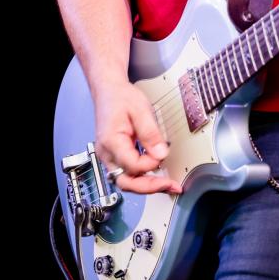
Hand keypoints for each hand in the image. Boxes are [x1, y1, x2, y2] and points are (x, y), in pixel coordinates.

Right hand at [94, 80, 182, 195]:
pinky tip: (156, 176)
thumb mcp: (140, 110)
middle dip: (150, 187)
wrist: (109, 92)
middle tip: (171, 186)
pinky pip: (128, 173)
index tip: (163, 155)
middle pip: (126, 182)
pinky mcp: (115, 157)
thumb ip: (150, 133)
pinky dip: (143, 178)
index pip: (132, 165)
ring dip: (147, 186)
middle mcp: (107, 154)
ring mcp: (109, 158)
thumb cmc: (121, 98)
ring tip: (168, 185)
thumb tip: (161, 154)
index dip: (150, 164)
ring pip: (127, 181)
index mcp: (111, 142)